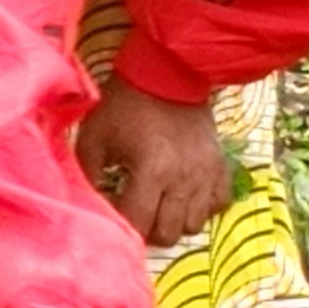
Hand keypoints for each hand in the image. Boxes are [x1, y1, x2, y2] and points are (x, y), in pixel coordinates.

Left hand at [74, 73, 228, 245]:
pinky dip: (200, 208)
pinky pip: (218, 205)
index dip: (121, 229)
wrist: (166, 73)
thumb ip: (87, 176)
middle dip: (146, 231)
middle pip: (168, 234)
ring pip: (194, 226)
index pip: (138, 224)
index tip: (110, 217)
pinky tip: (182, 196)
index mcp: (152, 171)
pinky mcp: (220, 166)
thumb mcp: (93, 138)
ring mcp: (207, 174)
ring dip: (173, 222)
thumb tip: (88, 208)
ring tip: (157, 206)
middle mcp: (185, 178)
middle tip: (133, 214)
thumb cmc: (124, 106)